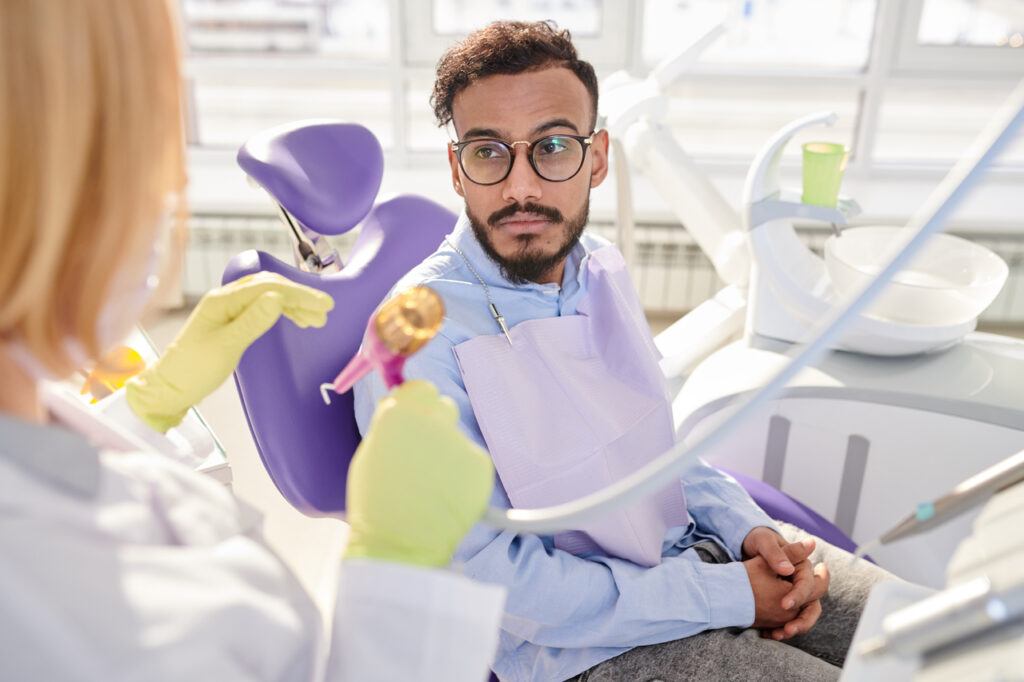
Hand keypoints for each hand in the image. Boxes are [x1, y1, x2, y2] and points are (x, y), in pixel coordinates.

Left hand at [126, 272, 332, 431]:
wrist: (169, 388)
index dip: (299, 294)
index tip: (324, 305)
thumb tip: (278, 299)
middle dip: (300, 297)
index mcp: (223, 300)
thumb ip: (253, 321)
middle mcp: (225, 298)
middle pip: (270, 287)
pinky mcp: (231, 321)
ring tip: (316, 319)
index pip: (269, 288)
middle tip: (325, 311)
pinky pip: (262, 307)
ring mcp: (228, 309)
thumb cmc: (193, 370)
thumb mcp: (226, 347)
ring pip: (268, 296)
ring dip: (294, 305)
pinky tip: (295, 319)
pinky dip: (283, 311)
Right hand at [344, 380, 494, 567]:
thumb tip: (401, 406)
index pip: (419, 388)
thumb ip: (390, 424)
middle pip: (444, 406)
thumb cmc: (377, 503)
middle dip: (437, 423)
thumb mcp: (370, 453)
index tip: (415, 416)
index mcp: (398, 414)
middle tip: (426, 453)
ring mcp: (459, 441)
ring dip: (449, 453)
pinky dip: (465, 475)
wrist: (401, 543)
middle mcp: (431, 420)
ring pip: (459, 438)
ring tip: (433, 484)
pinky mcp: (480, 464)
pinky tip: (448, 495)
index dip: (418, 403)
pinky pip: (473, 461)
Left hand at [742, 527, 829, 638]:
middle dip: (801, 619)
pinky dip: (780, 628)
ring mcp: (794, 593)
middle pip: (812, 604)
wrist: (748, 545)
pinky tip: (768, 634)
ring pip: (803, 615)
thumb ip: (776, 553)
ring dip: (793, 627)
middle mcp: (802, 581)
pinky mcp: (785, 601)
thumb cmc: (758, 540)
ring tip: (776, 635)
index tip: (784, 605)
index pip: (807, 584)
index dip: (798, 595)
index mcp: (802, 566)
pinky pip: (789, 619)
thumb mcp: (763, 542)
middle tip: (787, 630)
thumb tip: (788, 569)